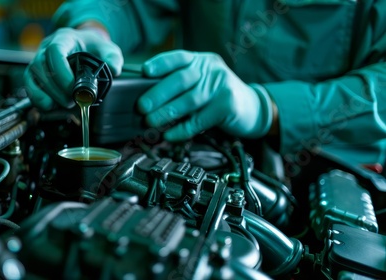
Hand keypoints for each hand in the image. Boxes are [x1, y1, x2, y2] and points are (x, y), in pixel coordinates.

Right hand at [24, 27, 123, 109]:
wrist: (83, 47)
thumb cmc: (92, 48)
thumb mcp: (107, 48)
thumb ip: (113, 57)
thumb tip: (114, 69)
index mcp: (63, 38)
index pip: (54, 51)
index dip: (61, 72)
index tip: (72, 87)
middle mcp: (45, 48)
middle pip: (40, 67)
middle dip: (56, 89)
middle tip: (72, 101)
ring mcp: (37, 61)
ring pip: (32, 79)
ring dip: (48, 96)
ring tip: (65, 104)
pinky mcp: (34, 75)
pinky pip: (29, 88)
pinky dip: (39, 100)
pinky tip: (52, 106)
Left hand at [138, 50, 272, 140]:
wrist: (252, 108)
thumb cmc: (217, 97)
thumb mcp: (202, 82)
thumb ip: (180, 84)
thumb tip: (145, 97)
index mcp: (201, 61)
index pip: (178, 58)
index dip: (160, 64)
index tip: (144, 72)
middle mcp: (211, 70)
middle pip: (180, 79)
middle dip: (157, 94)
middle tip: (141, 107)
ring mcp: (221, 86)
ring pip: (188, 101)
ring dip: (166, 113)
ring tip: (150, 122)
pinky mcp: (227, 105)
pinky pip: (199, 120)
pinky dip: (182, 129)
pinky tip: (170, 134)